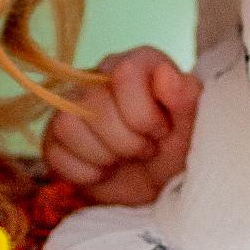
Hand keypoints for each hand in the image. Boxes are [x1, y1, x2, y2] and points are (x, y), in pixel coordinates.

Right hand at [43, 47, 201, 205]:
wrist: (157, 186)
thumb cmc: (178, 149)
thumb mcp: (194, 126)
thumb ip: (187, 96)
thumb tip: (165, 73)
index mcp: (137, 63)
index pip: (124, 74)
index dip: (145, 115)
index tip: (161, 131)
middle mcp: (99, 76)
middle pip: (93, 104)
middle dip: (126, 142)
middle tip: (144, 150)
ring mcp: (71, 106)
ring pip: (68, 124)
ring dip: (103, 156)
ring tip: (122, 158)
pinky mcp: (54, 137)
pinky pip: (54, 153)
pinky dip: (86, 173)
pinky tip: (104, 170)